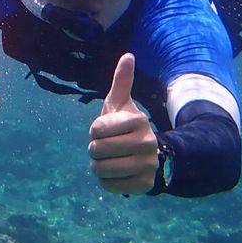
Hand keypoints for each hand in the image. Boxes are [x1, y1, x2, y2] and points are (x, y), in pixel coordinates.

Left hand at [88, 53, 159, 194]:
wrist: (145, 153)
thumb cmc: (124, 126)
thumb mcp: (121, 103)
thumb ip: (122, 81)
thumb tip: (128, 55)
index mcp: (139, 120)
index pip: (97, 128)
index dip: (94, 131)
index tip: (103, 130)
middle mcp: (147, 143)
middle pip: (98, 150)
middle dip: (93, 150)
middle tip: (102, 148)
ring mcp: (147, 165)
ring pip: (102, 169)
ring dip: (97, 166)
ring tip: (105, 161)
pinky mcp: (144, 185)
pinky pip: (111, 186)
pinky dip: (106, 182)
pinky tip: (114, 174)